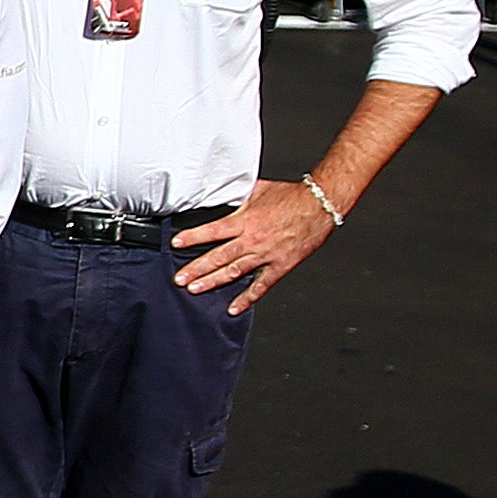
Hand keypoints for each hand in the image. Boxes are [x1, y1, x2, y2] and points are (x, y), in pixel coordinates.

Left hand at [174, 177, 338, 313]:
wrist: (320, 204)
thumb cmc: (292, 195)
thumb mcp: (258, 190)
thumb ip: (236, 197)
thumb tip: (218, 196)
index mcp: (246, 220)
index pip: (213, 231)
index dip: (193, 237)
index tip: (176, 243)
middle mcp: (253, 239)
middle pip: (218, 256)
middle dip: (196, 268)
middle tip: (179, 278)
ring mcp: (266, 254)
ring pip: (234, 272)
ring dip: (212, 282)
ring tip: (194, 289)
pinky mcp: (281, 265)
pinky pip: (261, 285)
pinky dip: (247, 298)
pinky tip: (234, 308)